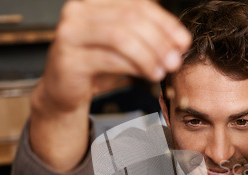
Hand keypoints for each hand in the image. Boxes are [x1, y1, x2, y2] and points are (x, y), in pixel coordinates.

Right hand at [36, 0, 190, 112]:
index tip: (183, 41)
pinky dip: (134, 66)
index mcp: (95, 2)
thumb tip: (179, 42)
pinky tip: (148, 75)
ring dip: (148, 55)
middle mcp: (78, 10)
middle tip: (175, 60)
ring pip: (120, 36)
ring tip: (163, 70)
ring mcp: (70, 32)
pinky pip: (109, 58)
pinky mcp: (68, 57)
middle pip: (130, 18)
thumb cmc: (96, 65)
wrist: (65, 92)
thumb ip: (148, 38)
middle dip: (159, 40)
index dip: (164, 22)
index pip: (136, 4)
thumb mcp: (126, 47)